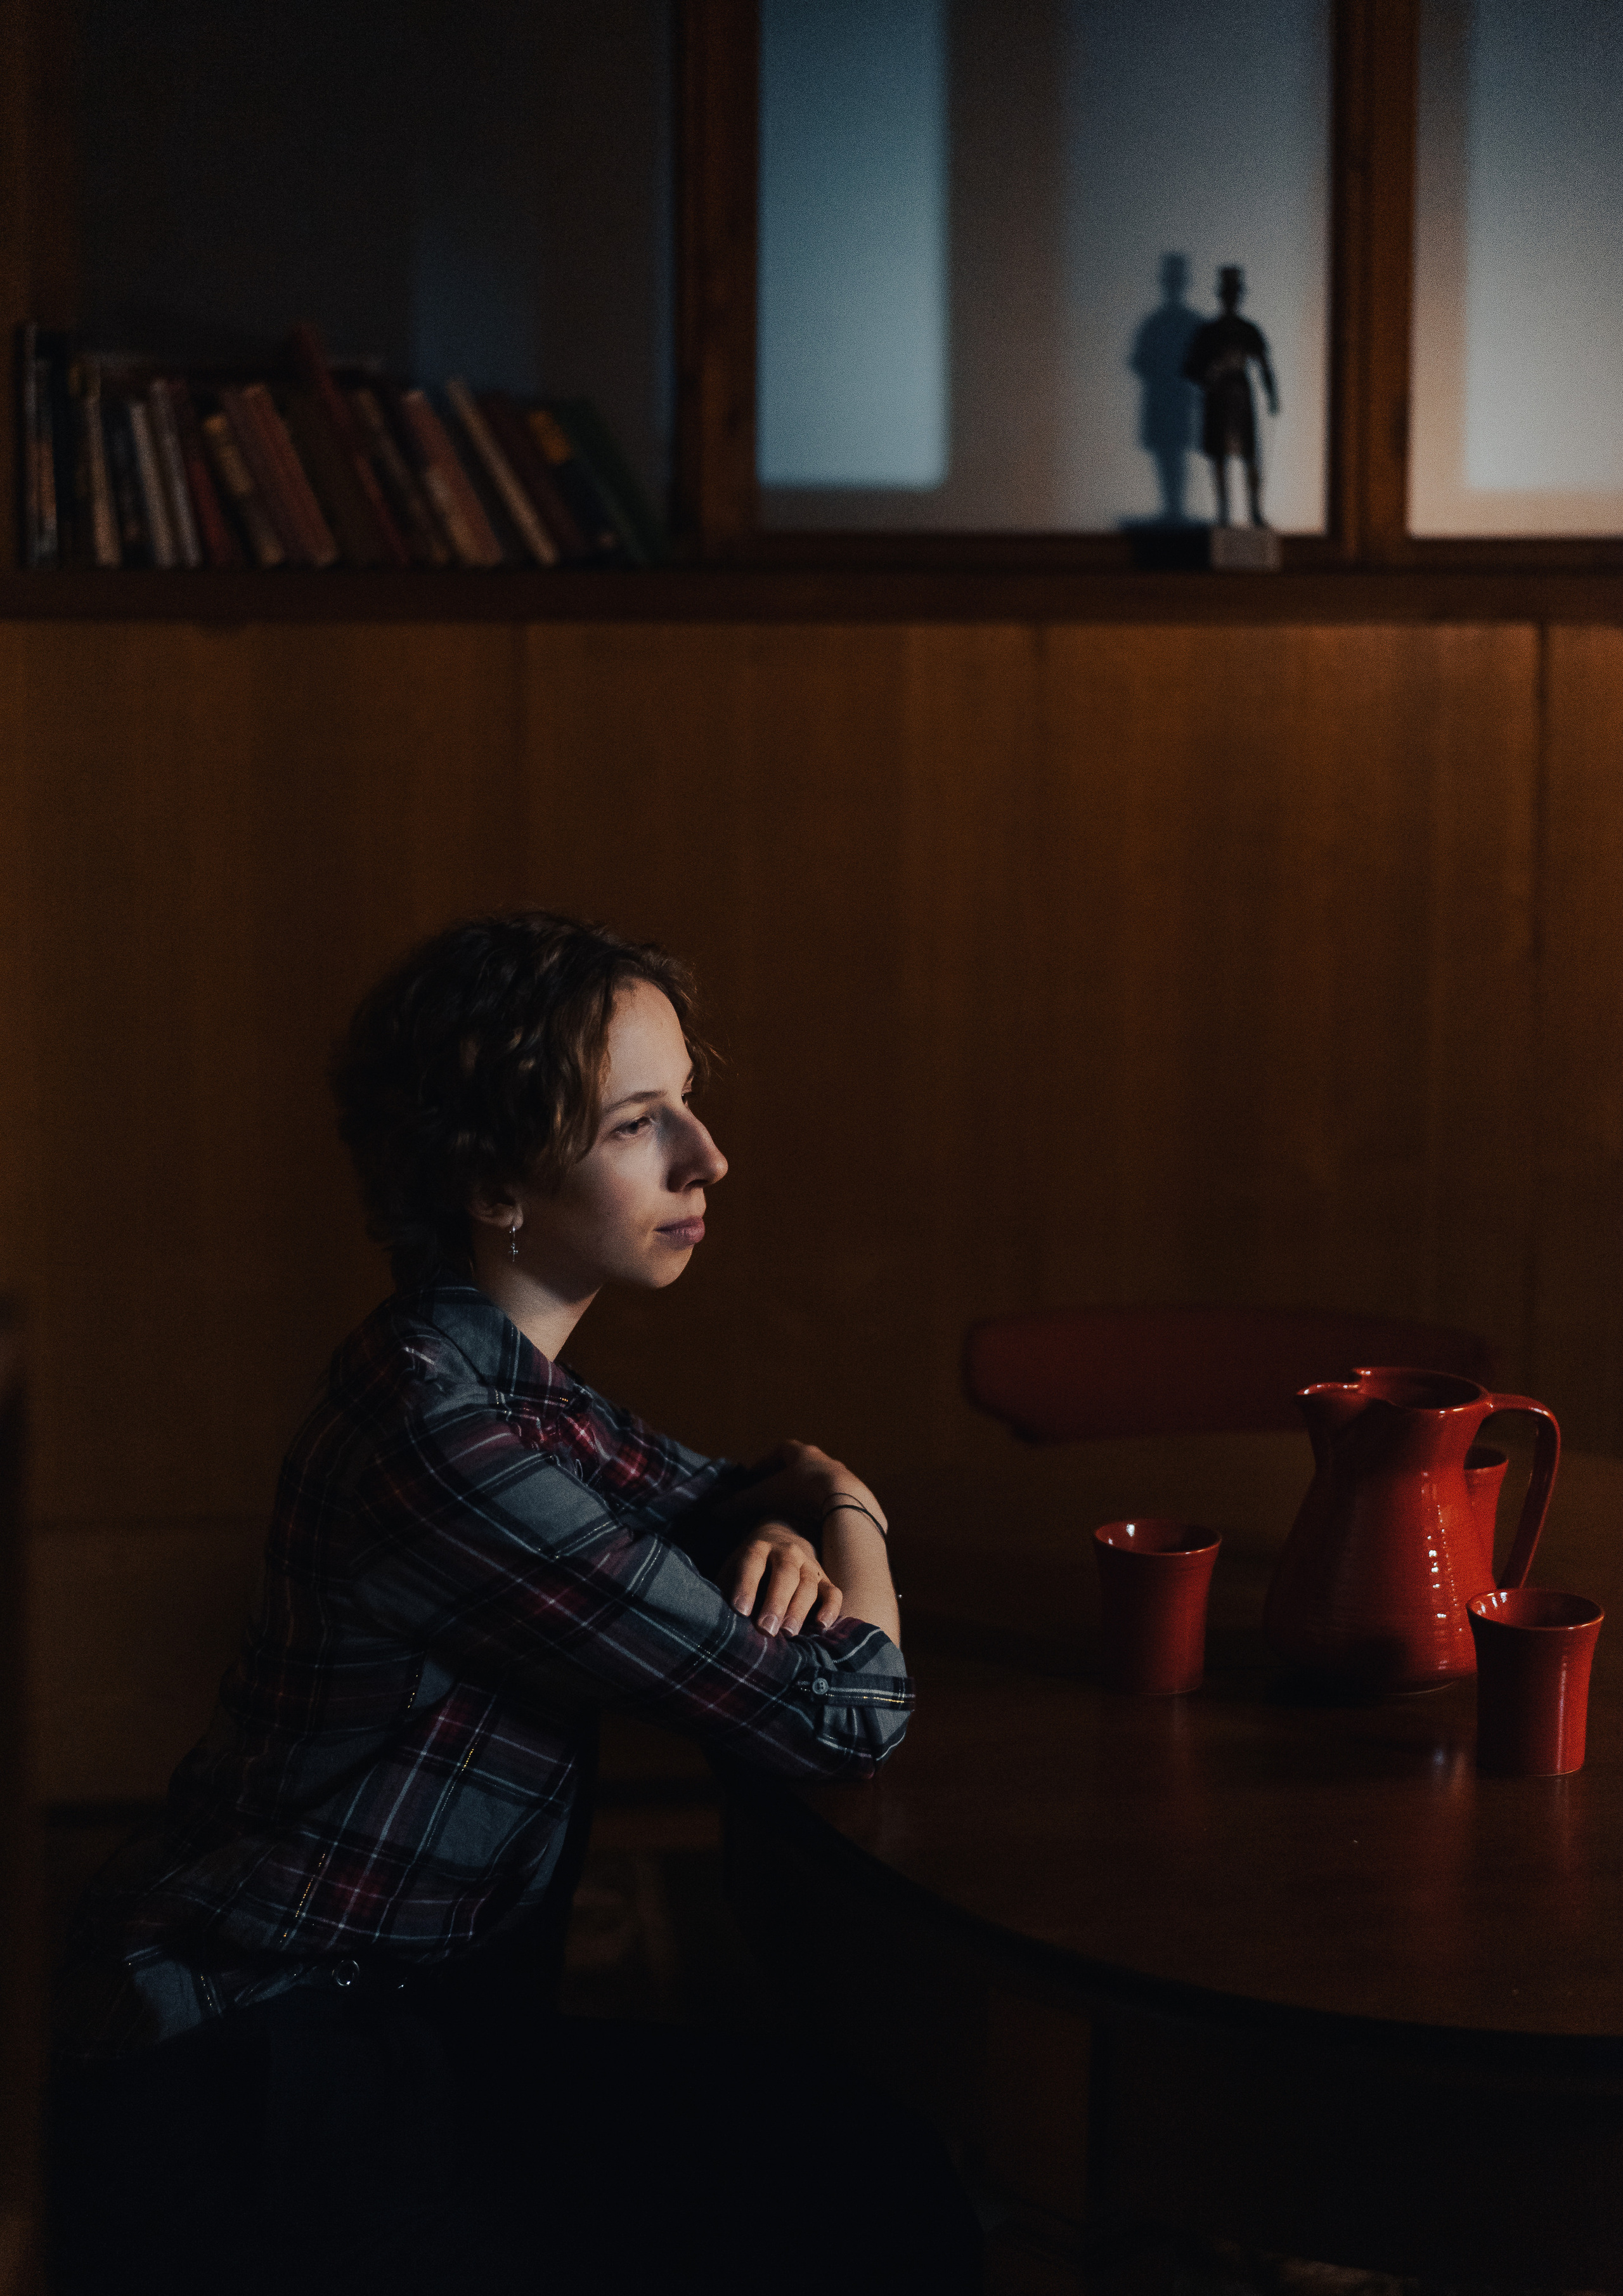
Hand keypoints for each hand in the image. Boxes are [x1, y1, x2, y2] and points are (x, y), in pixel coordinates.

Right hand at [719, 1440, 887, 1542]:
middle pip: (803, 1465)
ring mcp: (843, 1477)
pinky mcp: (857, 1496)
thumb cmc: (803, 1494)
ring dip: (808, 1494)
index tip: (757, 1475)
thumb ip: (740, 1503)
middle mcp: (825, 1460)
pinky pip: (837, 1500)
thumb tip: (714, 1511)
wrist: (847, 1503)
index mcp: (803, 1454)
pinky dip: (825, 1509)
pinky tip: (818, 1525)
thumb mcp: (766, 1497)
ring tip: (795, 1514)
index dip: (767, 1462)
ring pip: (821, 1482)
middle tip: (774, 1496)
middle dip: (788, 1479)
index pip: (782, 1450)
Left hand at [719, 1520, 842, 1639]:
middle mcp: (787, 1551)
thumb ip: (727, 1591)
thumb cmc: (749, 1568)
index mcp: (759, 1548)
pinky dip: (831, 1609)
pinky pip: (833, 1593)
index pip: (753, 1563)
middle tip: (766, 1628)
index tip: (740, 1610)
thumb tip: (718, 1619)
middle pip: (785, 1573)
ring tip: (788, 1632)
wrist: (780, 1539)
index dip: (747, 1585)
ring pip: (809, 1584)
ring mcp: (809, 1564)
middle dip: (776, 1601)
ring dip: (799, 1609)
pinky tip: (822, 1626)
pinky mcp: (825, 1579)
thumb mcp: (733, 1570)